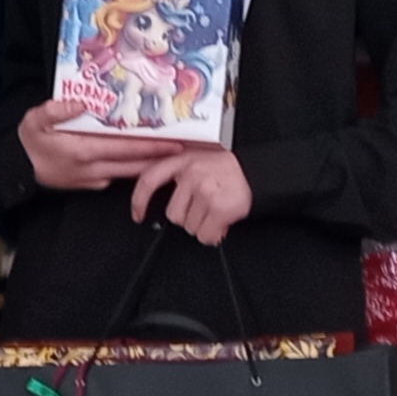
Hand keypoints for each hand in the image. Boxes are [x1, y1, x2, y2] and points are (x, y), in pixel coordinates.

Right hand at [17, 97, 168, 192]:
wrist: (18, 169)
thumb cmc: (29, 143)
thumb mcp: (35, 120)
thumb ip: (56, 109)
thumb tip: (80, 101)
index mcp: (84, 151)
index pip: (126, 150)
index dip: (152, 147)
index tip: (175, 143)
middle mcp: (93, 168)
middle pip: (136, 164)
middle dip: (162, 158)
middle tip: (187, 150)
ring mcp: (94, 178)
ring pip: (130, 172)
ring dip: (152, 164)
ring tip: (174, 153)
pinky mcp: (92, 183)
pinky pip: (119, 175)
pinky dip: (135, 167)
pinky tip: (146, 158)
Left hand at [129, 146, 252, 243]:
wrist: (258, 173)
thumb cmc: (228, 170)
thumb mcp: (197, 161)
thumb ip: (176, 175)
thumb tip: (152, 197)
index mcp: (182, 160)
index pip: (148, 180)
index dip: (139, 201)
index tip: (138, 215)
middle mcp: (191, 173)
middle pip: (173, 215)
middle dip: (188, 217)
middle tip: (204, 208)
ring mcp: (205, 190)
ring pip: (189, 227)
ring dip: (202, 225)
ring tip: (215, 211)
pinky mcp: (219, 207)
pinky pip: (206, 235)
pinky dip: (214, 234)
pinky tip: (221, 222)